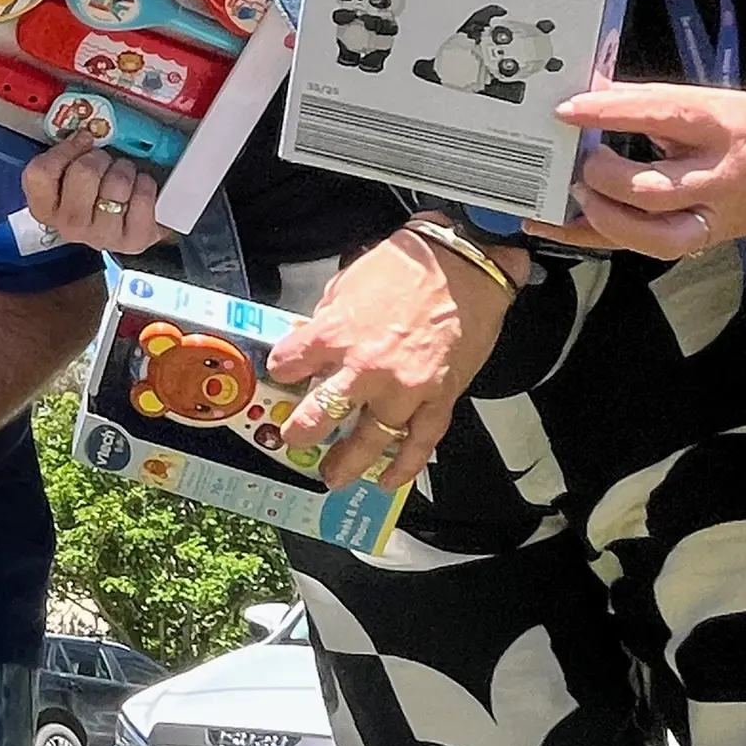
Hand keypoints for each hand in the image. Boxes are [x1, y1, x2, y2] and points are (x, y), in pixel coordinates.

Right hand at [23, 133, 166, 259]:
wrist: (130, 225)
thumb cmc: (98, 194)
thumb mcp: (72, 175)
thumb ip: (68, 154)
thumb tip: (84, 133)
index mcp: (46, 208)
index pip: (41, 172)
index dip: (66, 149)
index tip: (83, 141)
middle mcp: (70, 226)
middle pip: (83, 171)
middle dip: (100, 158)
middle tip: (105, 163)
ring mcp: (102, 236)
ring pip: (117, 182)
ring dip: (125, 169)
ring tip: (124, 177)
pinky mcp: (134, 240)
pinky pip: (142, 195)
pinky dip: (145, 184)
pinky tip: (139, 190)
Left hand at [268, 231, 510, 492]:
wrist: (464, 266)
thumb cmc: (407, 266)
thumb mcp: (347, 283)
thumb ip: (326, 319)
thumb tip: (311, 341)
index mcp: (335, 333)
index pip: (287, 364)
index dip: (281, 370)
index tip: (283, 375)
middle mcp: (364, 367)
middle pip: (319, 414)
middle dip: (301, 432)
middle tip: (294, 440)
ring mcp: (403, 388)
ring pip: (369, 439)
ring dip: (347, 463)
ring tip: (333, 475)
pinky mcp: (438, 398)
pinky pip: (419, 442)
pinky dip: (403, 466)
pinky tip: (389, 479)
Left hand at [553, 84, 745, 257]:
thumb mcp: (712, 100)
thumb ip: (651, 101)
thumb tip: (591, 91)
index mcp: (722, 127)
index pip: (663, 116)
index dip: (611, 113)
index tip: (568, 109)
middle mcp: (718, 177)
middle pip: (653, 191)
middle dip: (605, 179)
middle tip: (581, 161)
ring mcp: (712, 216)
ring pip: (654, 236)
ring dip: (604, 219)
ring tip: (574, 195)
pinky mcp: (703, 240)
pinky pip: (648, 247)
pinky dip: (601, 238)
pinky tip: (563, 227)